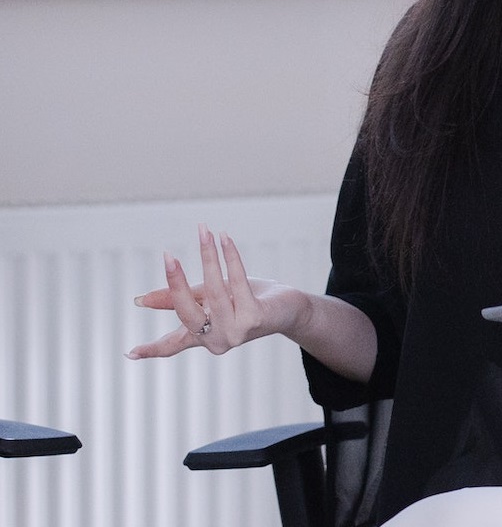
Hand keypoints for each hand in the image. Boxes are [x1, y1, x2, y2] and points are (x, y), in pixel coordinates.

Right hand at [127, 224, 300, 359]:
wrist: (291, 309)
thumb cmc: (250, 302)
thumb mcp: (211, 299)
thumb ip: (184, 298)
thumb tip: (142, 300)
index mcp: (204, 338)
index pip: (173, 345)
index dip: (151, 349)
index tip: (128, 353)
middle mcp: (217, 341)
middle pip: (187, 312)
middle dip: (176, 282)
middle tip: (167, 256)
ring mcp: (236, 332)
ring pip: (213, 291)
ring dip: (208, 256)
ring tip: (204, 231)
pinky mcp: (254, 318)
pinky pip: (237, 281)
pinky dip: (230, 256)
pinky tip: (225, 239)